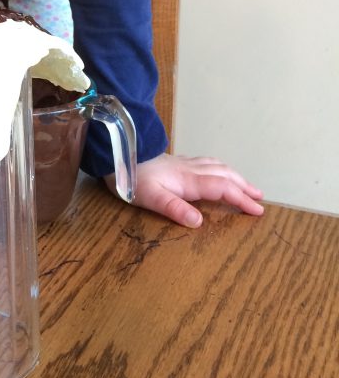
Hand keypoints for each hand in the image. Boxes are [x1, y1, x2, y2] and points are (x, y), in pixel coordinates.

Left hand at [107, 152, 264, 227]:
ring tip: (246, 185)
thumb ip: (174, 209)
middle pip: (225, 174)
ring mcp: (184, 162)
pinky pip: (207, 162)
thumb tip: (199, 223)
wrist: (118, 154)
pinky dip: (221, 167)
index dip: (241, 199)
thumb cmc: (132, 179)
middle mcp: (191, 168)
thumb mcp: (150, 198)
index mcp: (188, 180)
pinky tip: (218, 170)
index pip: (223, 188)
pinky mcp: (177, 160)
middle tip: (260, 198)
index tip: (258, 210)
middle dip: (244, 186)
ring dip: (235, 175)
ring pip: (217, 165)